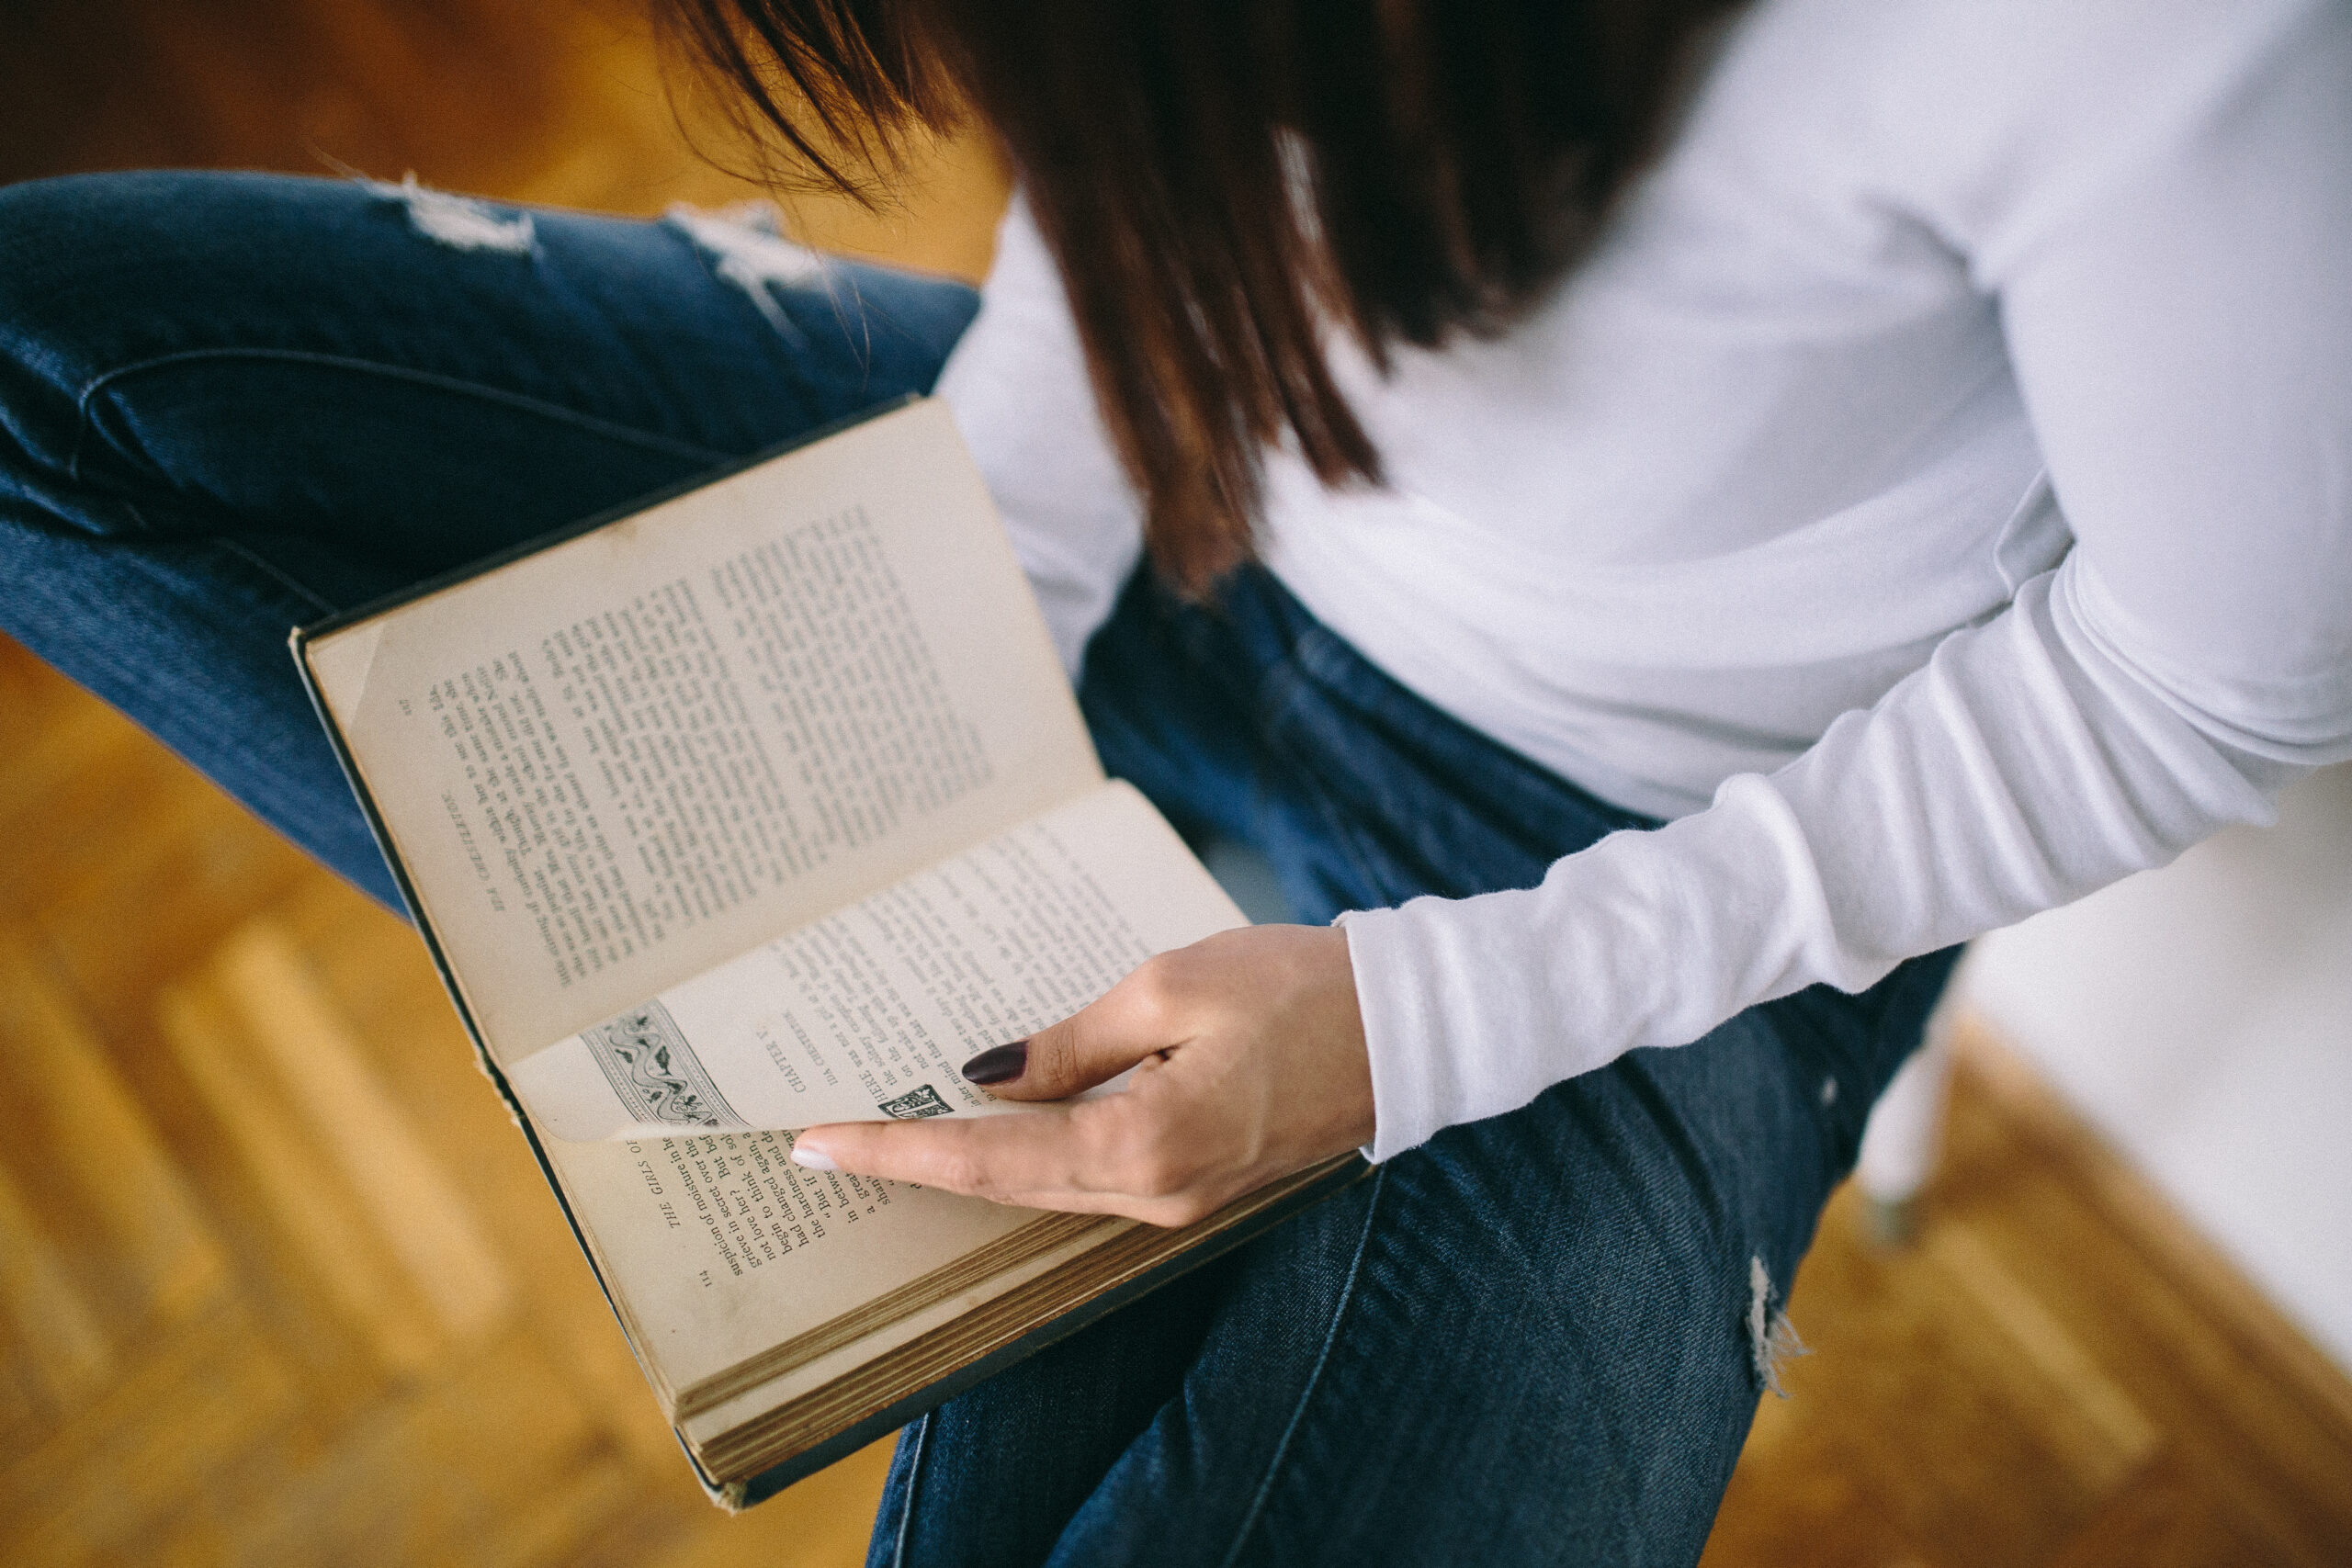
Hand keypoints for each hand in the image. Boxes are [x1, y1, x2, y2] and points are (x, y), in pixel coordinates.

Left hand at [790, 925, 1373, 1225]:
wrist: (1409, 1028)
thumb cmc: (1299, 991)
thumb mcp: (1171, 987)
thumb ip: (1071, 1043)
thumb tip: (990, 1077)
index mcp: (1143, 1146)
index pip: (988, 1159)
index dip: (896, 1150)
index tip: (816, 1143)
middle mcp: (1153, 1196)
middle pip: (1004, 1188)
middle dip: (911, 1163)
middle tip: (824, 1137)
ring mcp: (1177, 1200)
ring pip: (1042, 1188)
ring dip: (963, 1164)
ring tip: (884, 1129)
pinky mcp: (1195, 1182)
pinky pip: (1087, 1177)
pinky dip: (1026, 1156)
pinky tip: (986, 1125)